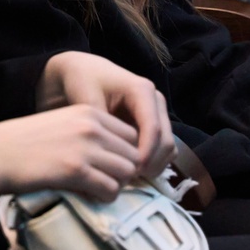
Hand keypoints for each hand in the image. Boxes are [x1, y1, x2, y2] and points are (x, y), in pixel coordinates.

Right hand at [0, 104, 143, 201]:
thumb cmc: (26, 141)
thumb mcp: (62, 123)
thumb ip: (89, 132)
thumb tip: (116, 156)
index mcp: (88, 112)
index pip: (131, 134)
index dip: (127, 154)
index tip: (114, 166)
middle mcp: (91, 127)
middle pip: (133, 154)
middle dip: (125, 172)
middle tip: (108, 181)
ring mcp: (85, 148)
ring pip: (126, 173)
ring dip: (116, 185)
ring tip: (97, 189)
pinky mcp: (76, 171)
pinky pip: (110, 189)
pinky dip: (104, 197)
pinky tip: (88, 195)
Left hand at [35, 50, 174, 178]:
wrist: (80, 71)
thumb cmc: (81, 82)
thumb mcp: (86, 101)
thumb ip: (101, 127)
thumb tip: (113, 156)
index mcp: (142, 90)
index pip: (153, 129)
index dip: (145, 154)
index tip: (130, 172)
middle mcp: (155, 100)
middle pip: (166, 141)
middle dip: (150, 163)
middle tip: (127, 179)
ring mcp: (157, 112)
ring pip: (168, 148)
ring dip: (153, 165)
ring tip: (128, 176)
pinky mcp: (153, 124)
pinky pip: (162, 149)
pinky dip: (151, 162)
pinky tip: (130, 169)